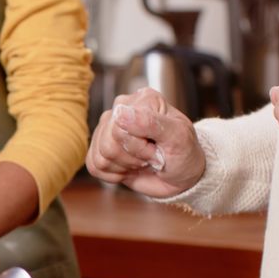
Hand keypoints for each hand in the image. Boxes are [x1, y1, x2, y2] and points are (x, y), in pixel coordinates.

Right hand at [86, 87, 206, 197]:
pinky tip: (130, 168)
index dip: (138, 145)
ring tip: (142, 161)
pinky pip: (94, 166)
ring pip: (101, 157)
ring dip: (125, 166)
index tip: (157, 148)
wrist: (181, 177)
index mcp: (142, 100)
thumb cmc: (184, 154)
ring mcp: (107, 129)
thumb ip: (151, 122)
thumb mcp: (178, 138)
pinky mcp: (99, 149)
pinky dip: (114, 175)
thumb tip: (121, 112)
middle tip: (151, 156)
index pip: (120, 125)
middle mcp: (121, 110)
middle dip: (132, 158)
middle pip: (108, 143)